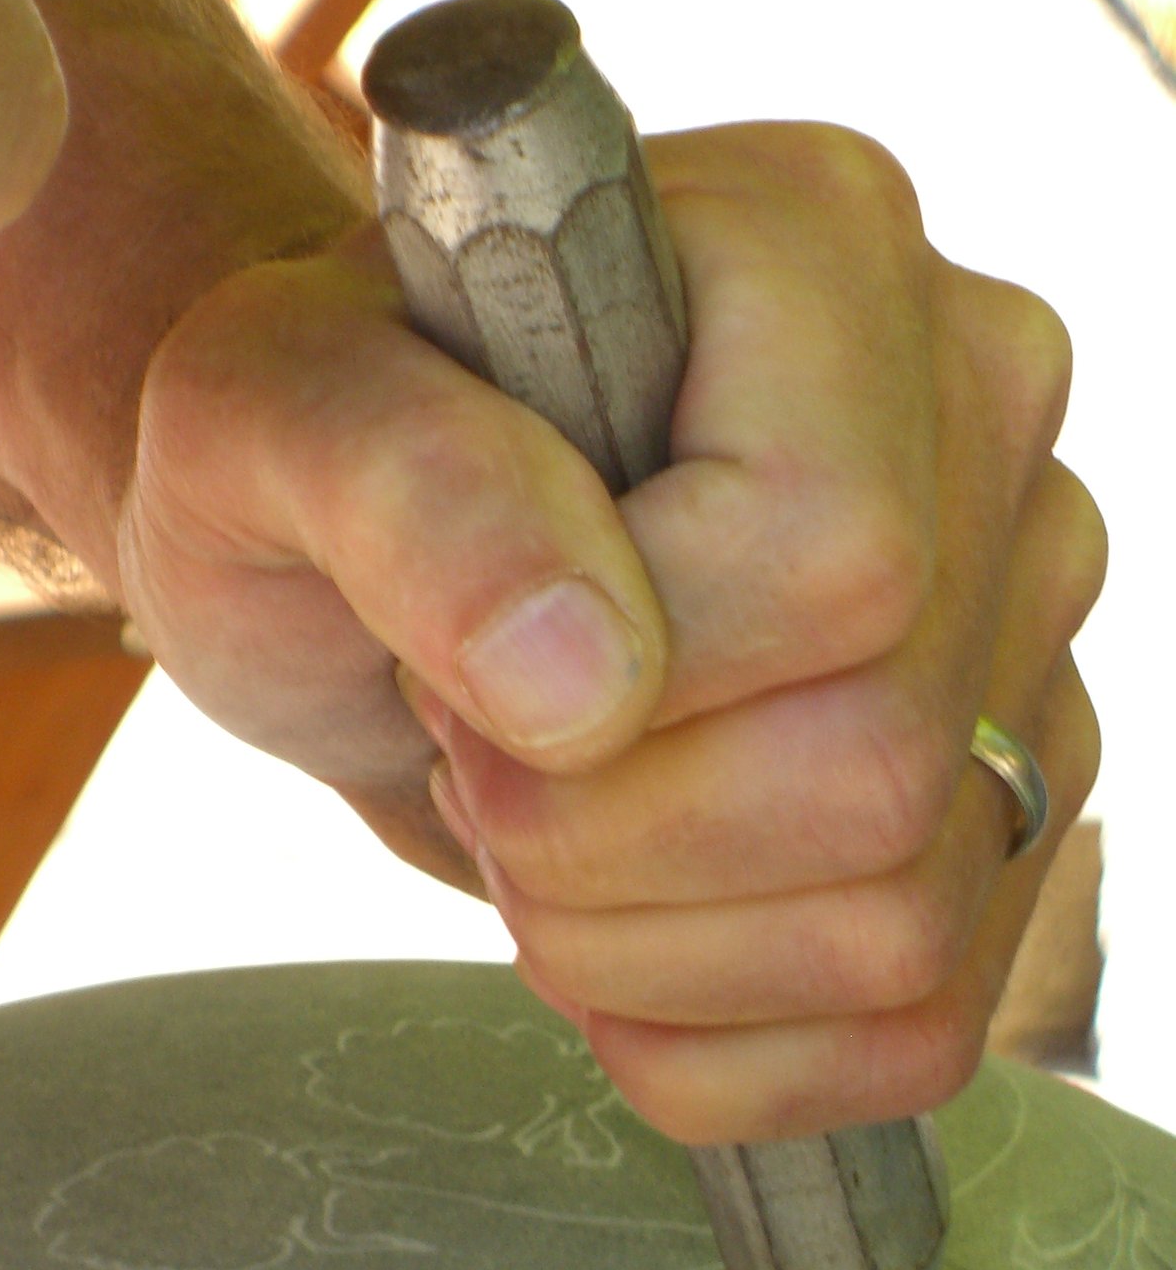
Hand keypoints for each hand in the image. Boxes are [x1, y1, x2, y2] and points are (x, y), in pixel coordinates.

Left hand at [116, 121, 1100, 1144]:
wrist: (330, 559)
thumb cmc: (293, 447)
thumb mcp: (254, 410)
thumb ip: (396, 479)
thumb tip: (582, 676)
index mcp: (819, 241)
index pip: (830, 551)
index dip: (615, 671)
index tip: (454, 653)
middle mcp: (970, 404)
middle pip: (868, 756)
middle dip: (586, 822)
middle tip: (465, 729)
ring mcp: (1015, 606)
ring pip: (896, 915)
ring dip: (625, 931)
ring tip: (525, 795)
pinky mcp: (1006, 786)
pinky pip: (910, 1027)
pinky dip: (703, 1027)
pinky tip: (604, 912)